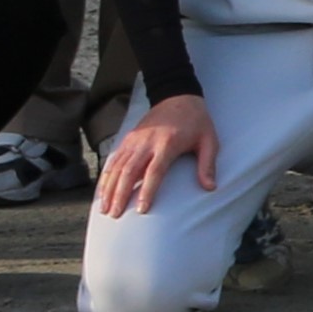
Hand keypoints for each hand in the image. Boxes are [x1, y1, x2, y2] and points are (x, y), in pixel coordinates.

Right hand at [93, 93, 218, 217]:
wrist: (178, 96)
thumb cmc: (196, 121)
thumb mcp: (209, 140)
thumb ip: (208, 164)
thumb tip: (210, 187)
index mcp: (167, 143)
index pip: (154, 171)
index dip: (147, 191)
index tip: (141, 209)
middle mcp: (147, 142)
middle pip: (129, 171)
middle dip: (120, 194)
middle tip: (115, 215)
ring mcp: (135, 140)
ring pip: (118, 166)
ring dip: (109, 188)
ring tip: (105, 209)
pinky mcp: (128, 138)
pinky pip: (114, 159)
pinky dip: (106, 176)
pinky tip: (102, 192)